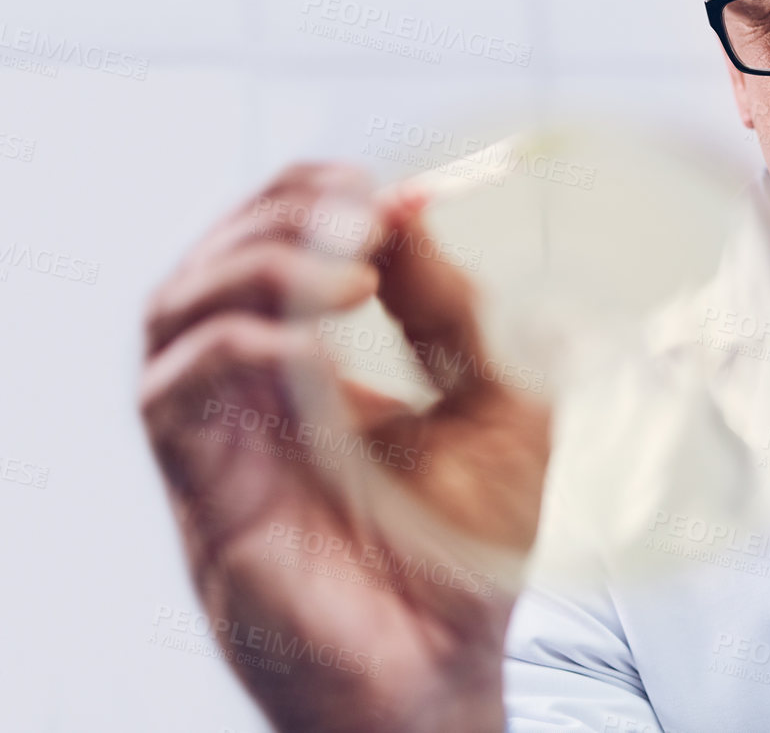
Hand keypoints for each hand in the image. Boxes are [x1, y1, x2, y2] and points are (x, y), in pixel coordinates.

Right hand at [140, 163, 549, 732]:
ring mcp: (223, 444)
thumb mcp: (501, 405)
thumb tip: (416, 211)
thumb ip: (457, 312)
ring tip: (350, 272)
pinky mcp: (206, 497)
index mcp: (313, 373)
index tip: (398, 193)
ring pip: (171, 312)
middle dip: (277, 212)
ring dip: (255, 265)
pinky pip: (172, 396)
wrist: (450, 671)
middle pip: (209, 262)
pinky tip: (312, 345)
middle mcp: (253, 398)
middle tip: (361, 209)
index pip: (271, 247)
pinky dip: (234, 345)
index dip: (316, 198)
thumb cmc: (472, 552)